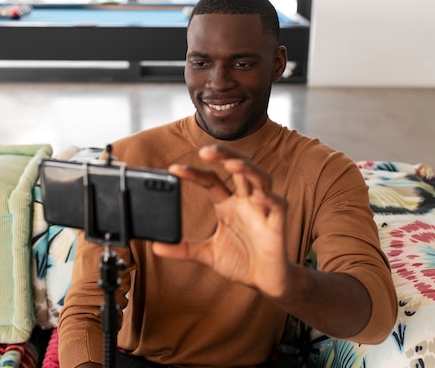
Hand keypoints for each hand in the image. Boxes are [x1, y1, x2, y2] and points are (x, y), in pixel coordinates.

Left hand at [152, 144, 290, 297]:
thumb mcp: (208, 255)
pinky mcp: (277, 226)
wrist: (265, 282)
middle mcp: (245, 202)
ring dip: (248, 169)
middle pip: (239, 167)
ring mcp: (262, 211)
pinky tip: (258, 197)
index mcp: (228, 204)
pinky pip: (278, 206)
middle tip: (205, 151)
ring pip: (260, 179)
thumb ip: (184, 249)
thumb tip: (156, 247)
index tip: (174, 169)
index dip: (194, 173)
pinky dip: (270, 199)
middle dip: (225, 155)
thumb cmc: (241, 261)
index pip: (211, 179)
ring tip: (232, 164)